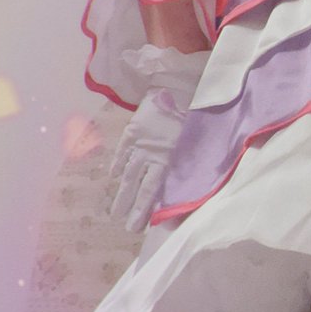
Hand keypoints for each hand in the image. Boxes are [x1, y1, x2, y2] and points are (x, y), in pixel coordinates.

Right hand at [110, 86, 188, 232]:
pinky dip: (117, 163)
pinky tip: (113, 175)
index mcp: (166, 158)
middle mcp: (149, 154)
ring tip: (115, 210)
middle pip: (136, 186)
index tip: (136, 227)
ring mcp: (139, 142)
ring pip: (126, 172)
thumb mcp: (196, 143)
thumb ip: (188, 167)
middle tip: (124, 226)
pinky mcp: (132, 130)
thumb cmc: (195, 114)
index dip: (142, 209)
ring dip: (121, 192)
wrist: (179, 84)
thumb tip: (188, 191)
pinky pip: (122, 151)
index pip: (151, 191)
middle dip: (129, 207)